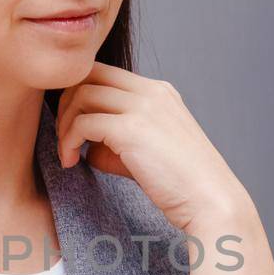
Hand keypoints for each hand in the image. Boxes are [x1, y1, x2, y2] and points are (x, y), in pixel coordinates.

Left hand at [56, 63, 250, 230]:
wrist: (210, 201)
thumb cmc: (181, 184)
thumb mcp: (147, 153)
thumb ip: (116, 144)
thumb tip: (86, 148)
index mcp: (158, 92)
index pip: (104, 73)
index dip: (78, 95)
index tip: (71, 125)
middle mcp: (151, 91)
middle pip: (89, 74)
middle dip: (65, 102)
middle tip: (63, 136)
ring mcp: (142, 106)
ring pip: (81, 94)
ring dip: (64, 123)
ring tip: (67, 152)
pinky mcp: (131, 129)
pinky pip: (83, 123)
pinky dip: (69, 141)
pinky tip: (72, 162)